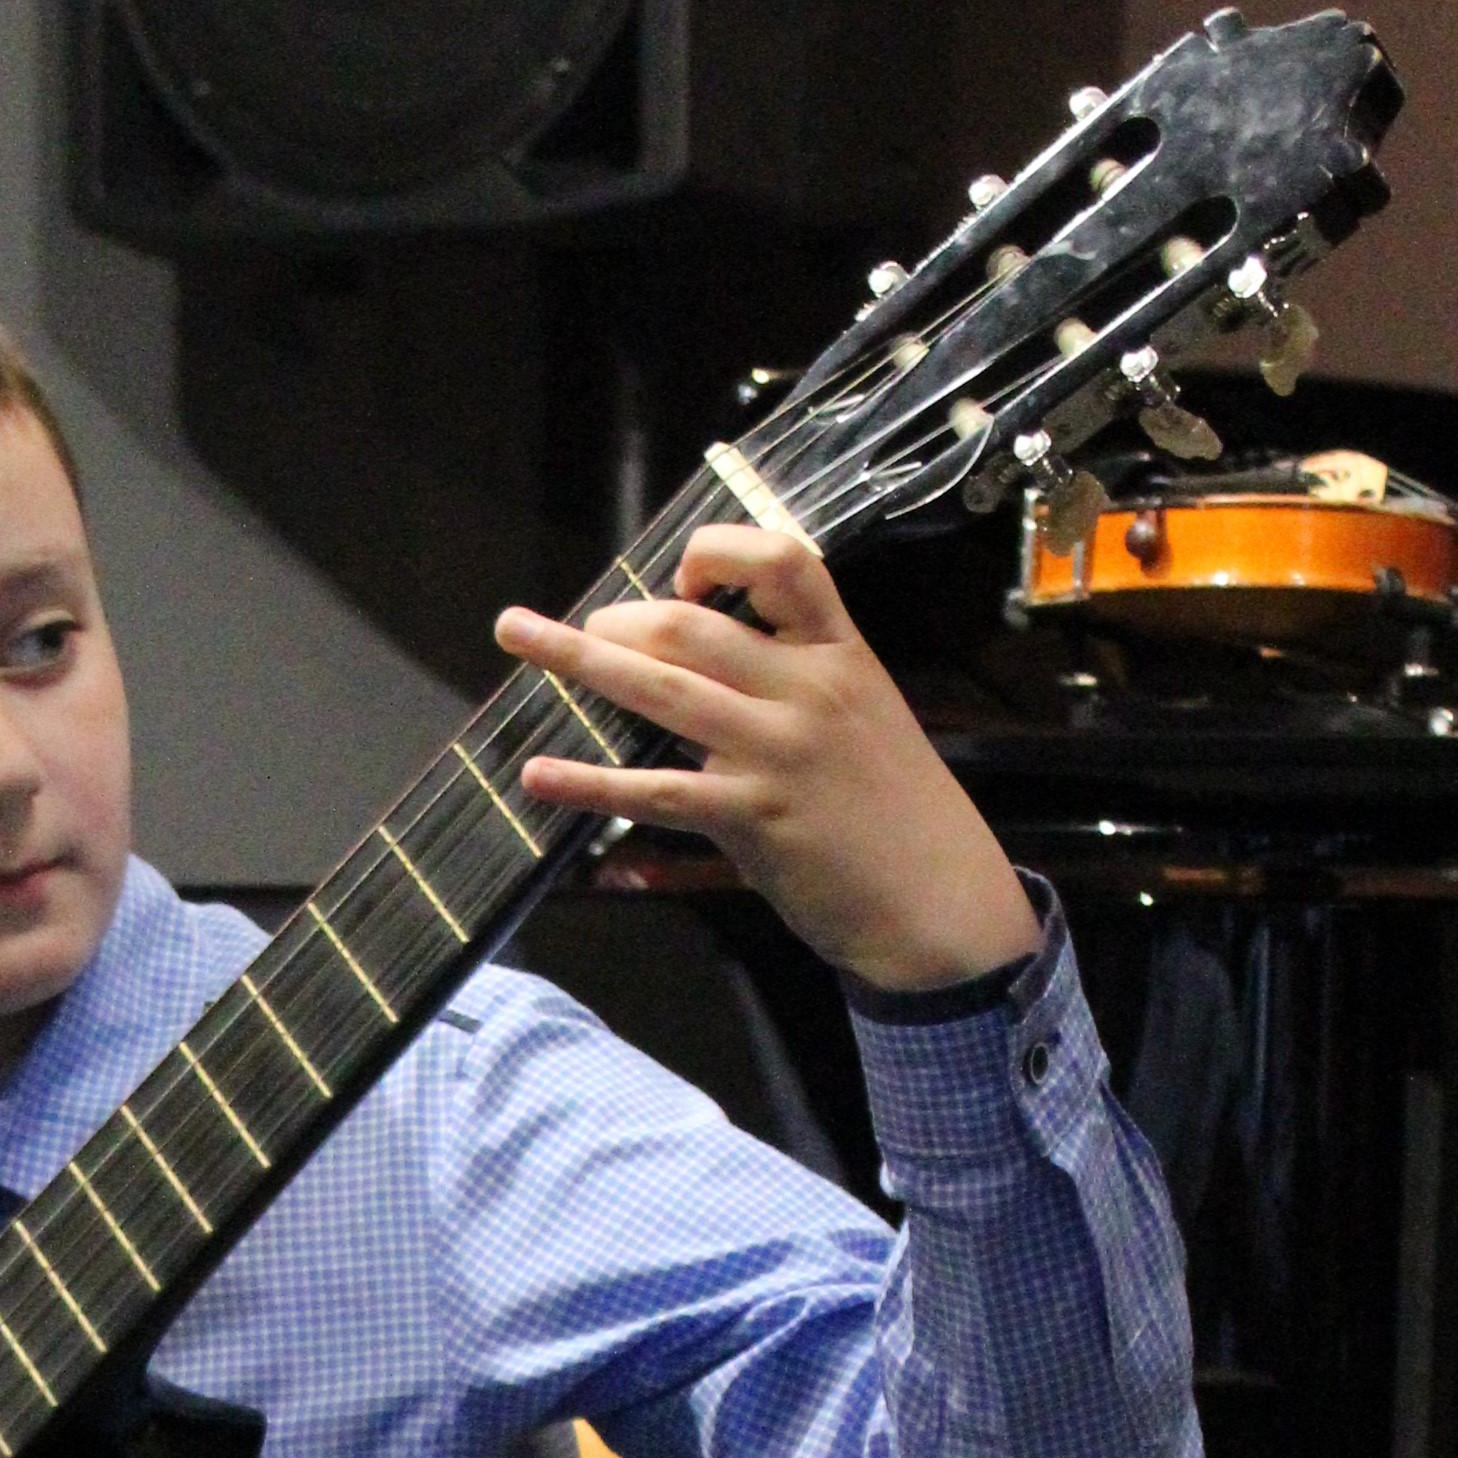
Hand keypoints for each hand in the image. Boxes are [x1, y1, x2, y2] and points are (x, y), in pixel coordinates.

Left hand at [497, 525, 1037, 994]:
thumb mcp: (864, 719)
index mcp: (840, 654)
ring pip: (659, 687)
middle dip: (616, 619)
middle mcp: (807, 691)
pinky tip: (538, 774)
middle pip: (690, 624)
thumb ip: (797, 684)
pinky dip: (588, 782)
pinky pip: (654, 790)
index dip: (716, 554)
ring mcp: (777, 752)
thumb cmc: (896, 813)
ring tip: (515, 636)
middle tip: (574, 633)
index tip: (678, 583)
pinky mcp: (753, 816)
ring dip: (576, 659)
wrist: (942, 903)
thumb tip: (707, 669)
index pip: (781, 559)